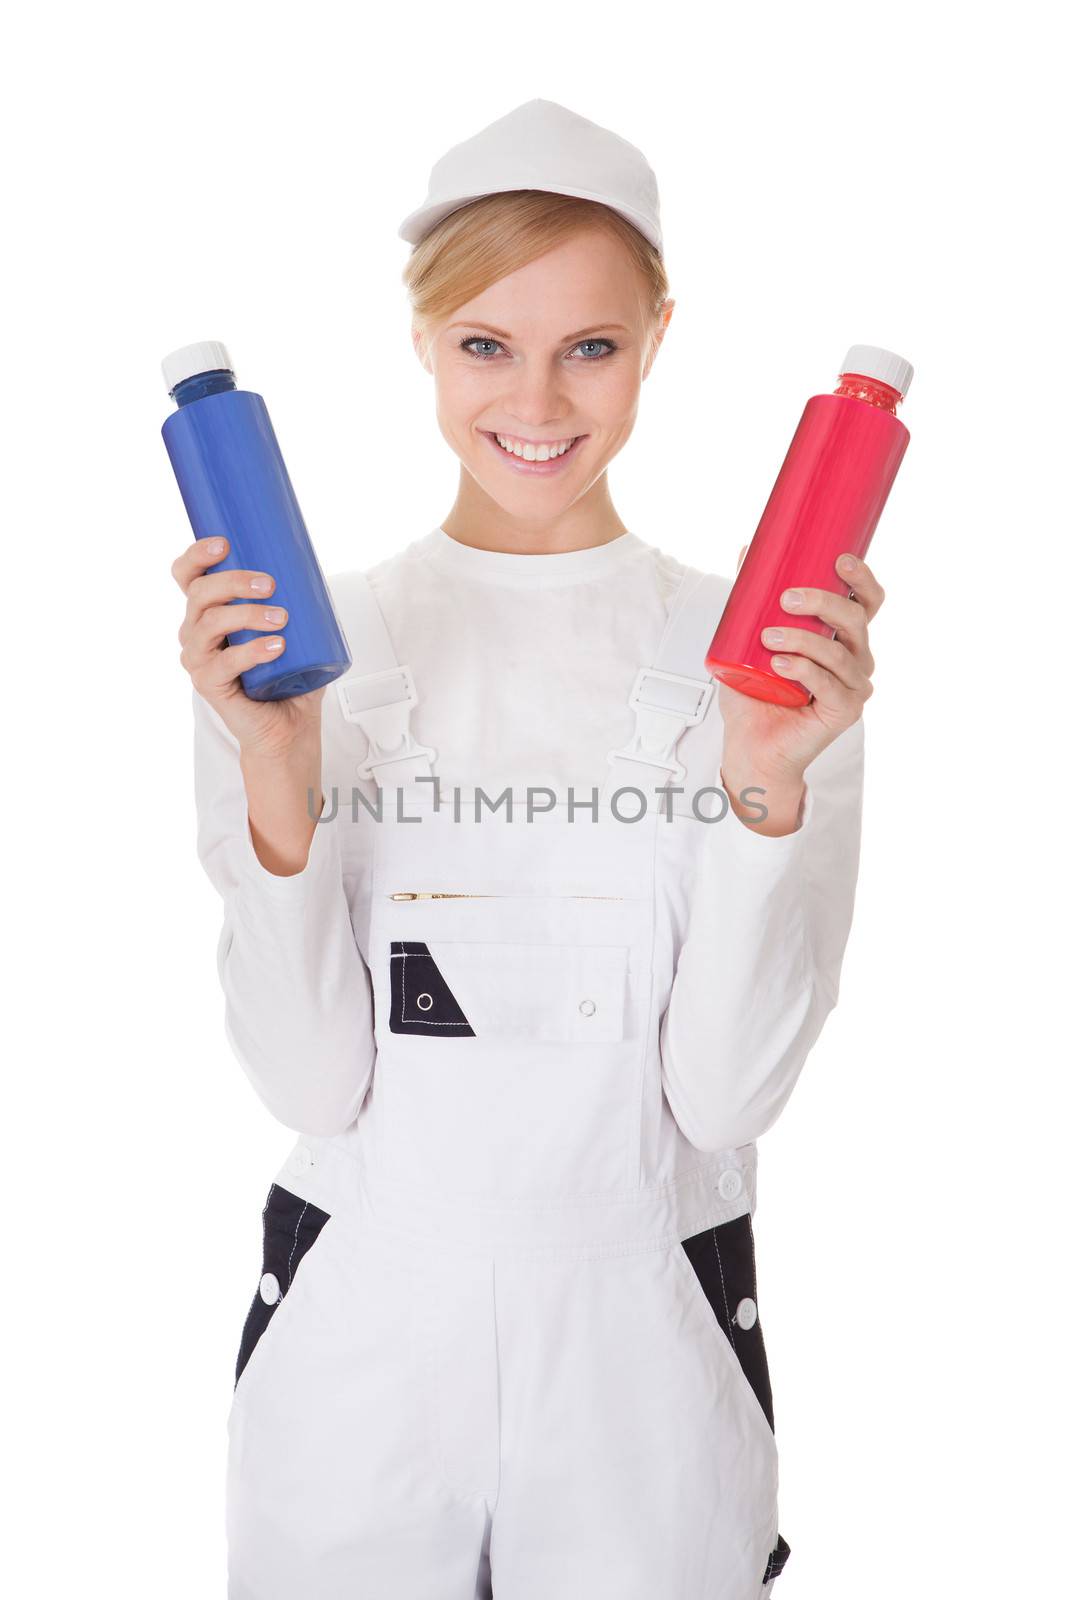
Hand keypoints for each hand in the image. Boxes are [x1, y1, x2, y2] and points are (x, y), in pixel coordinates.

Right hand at [172, 535, 325, 762]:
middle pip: (198, 593)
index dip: (197, 555)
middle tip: (269, 584)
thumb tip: (315, 569)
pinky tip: (276, 646)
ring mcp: (199, 659)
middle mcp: (195, 632)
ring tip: (281, 618)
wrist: (289, 726)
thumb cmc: (288, 675)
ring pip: (209, 624)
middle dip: (232, 581)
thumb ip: (298, 601)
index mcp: (208, 612)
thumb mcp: (293, 628)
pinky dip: (251, 652)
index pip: (188, 576)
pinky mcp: (208, 685)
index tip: (223, 543)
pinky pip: (223, 664)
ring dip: (246, 615)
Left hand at [718, 546, 882, 824]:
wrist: (750, 746)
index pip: (867, 602)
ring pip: (839, 652)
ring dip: (803, 639)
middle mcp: (856, 659)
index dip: (862, 579)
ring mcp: (854, 687)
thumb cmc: (754, 695)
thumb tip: (746, 551)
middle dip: (824, 602)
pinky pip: (829, 685)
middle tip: (786, 598)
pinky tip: (779, 665)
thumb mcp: (747, 639)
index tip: (840, 560)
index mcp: (843, 638)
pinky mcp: (844, 712)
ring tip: (769, 638)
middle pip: (856, 620)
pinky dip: (803, 671)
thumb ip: (751, 599)